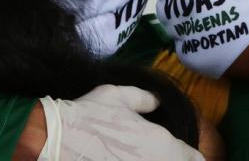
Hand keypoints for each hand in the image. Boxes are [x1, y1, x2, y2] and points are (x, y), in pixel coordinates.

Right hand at [38, 85, 204, 160]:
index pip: (195, 160)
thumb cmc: (87, 115)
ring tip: (136, 159)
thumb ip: (144, 98)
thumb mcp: (117, 95)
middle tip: (152, 156)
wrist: (53, 140)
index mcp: (161, 144)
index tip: (180, 155)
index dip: (189, 157)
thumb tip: (157, 101)